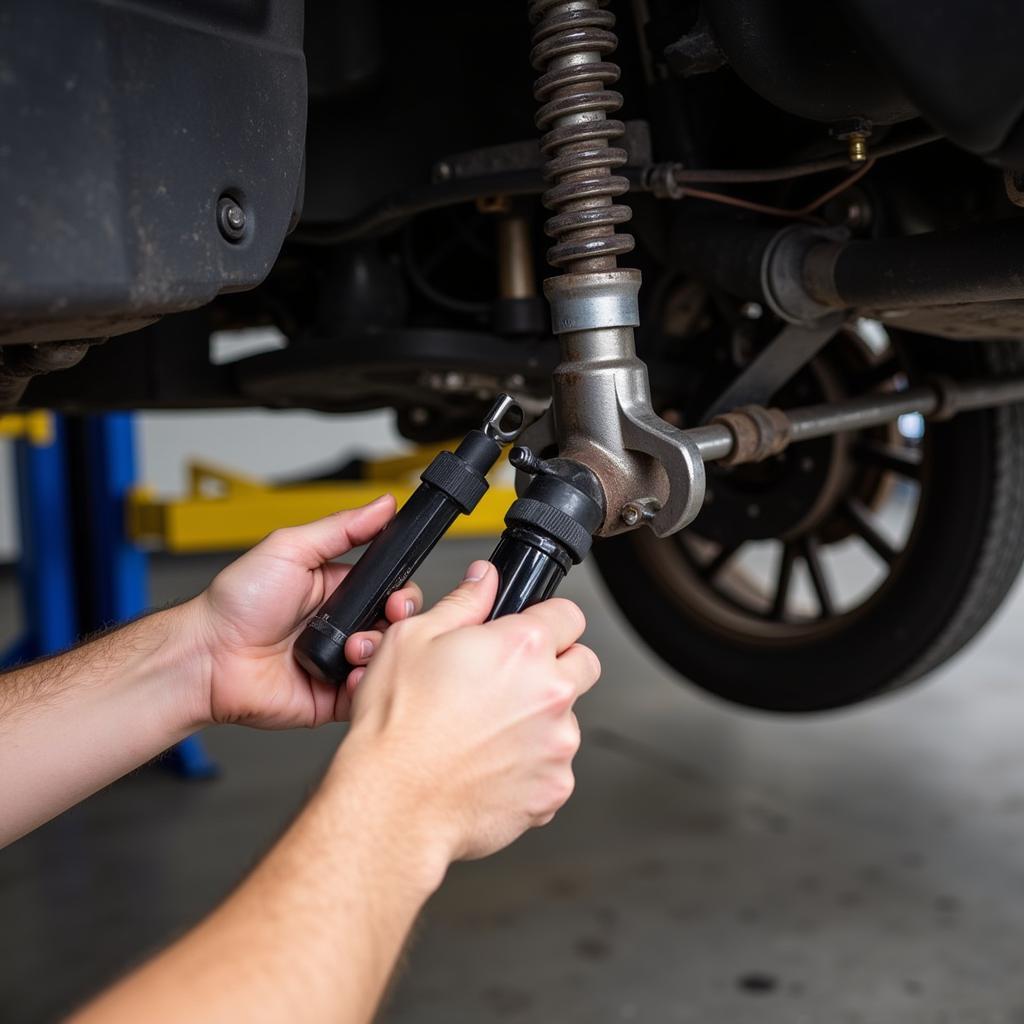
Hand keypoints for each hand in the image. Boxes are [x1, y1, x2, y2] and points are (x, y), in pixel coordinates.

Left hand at [188, 496, 422, 728]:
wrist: (208, 657)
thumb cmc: (236, 603)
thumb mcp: (290, 549)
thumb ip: (342, 529)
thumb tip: (382, 505)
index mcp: (337, 590)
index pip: (389, 589)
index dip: (402, 592)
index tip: (399, 595)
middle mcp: (341, 626)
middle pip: (395, 625)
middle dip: (399, 622)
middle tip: (388, 618)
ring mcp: (338, 662)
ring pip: (385, 659)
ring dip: (378, 652)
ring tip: (353, 649)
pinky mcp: (331, 696)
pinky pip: (365, 694)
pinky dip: (366, 685)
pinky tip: (352, 674)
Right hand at [334, 560, 600, 869]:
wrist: (393, 802)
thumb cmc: (398, 725)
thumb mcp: (414, 638)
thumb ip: (464, 602)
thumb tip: (484, 579)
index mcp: (523, 646)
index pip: (570, 614)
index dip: (547, 619)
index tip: (534, 631)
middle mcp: (551, 692)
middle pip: (583, 664)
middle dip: (557, 666)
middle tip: (513, 681)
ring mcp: (558, 744)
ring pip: (567, 720)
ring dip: (540, 721)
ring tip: (487, 732)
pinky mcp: (554, 788)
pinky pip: (554, 768)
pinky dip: (530, 767)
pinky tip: (489, 766)